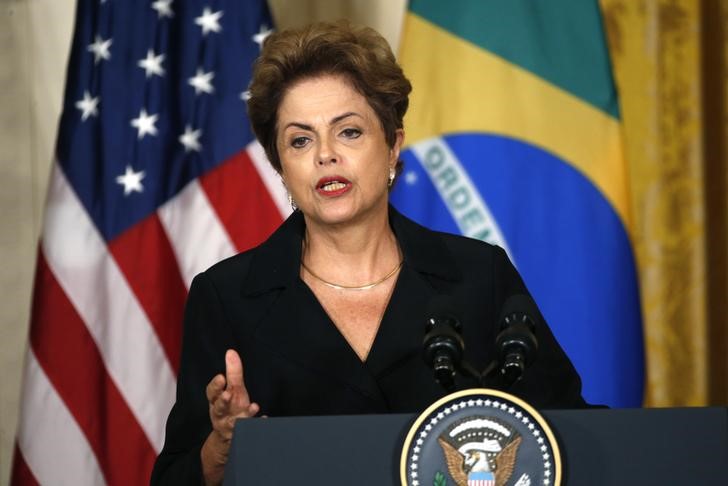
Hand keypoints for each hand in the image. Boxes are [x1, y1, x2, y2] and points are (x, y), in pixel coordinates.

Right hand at [201, 349, 258, 484]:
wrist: (227, 438)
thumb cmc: (230, 408)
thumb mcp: (231, 390)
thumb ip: (232, 373)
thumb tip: (231, 352)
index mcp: (216, 402)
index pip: (211, 393)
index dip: (215, 386)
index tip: (221, 377)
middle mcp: (221, 414)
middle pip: (219, 408)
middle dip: (223, 402)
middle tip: (228, 394)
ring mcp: (231, 426)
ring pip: (234, 422)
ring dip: (243, 415)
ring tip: (253, 407)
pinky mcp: (242, 435)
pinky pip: (250, 431)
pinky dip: (257, 425)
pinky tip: (265, 419)